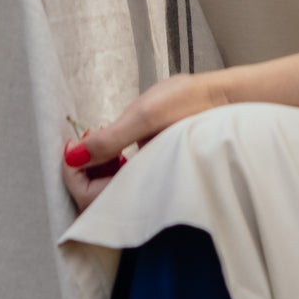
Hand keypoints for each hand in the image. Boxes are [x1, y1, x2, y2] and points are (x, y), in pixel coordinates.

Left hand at [62, 73, 214, 207]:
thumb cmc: (192, 104)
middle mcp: (145, 191)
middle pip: (98, 199)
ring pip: (110, 187)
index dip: (73, 174)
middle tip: (89, 136)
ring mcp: (150, 182)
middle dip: (86, 169)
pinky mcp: (155, 170)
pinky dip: (114, 159)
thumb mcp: (144, 115)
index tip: (71, 146)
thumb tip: (73, 157)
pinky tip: (120, 139)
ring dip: (99, 162)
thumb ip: (108, 140)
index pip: (90, 200)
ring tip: (104, 133)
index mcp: (141, 184)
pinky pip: (124, 177)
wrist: (227, 99)